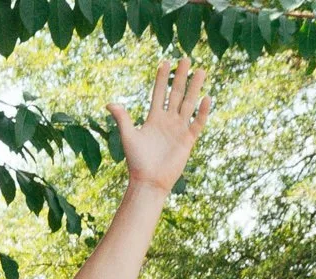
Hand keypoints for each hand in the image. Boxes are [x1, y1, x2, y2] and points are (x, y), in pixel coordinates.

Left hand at [111, 61, 211, 191]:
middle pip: (176, 94)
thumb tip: (110, 103)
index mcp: (153, 118)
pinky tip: (206, 98)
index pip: (159, 93)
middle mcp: (168, 121)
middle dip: (181, 77)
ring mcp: (179, 129)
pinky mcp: (188, 141)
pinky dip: (202, 112)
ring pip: (188, 104)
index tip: (165, 62)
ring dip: (194, 88)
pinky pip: (197, 123)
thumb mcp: (128, 137)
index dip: (162, 78)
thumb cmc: (137, 161)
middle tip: (186, 59)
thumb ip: (122, 119)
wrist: (148, 181)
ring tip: (201, 70)